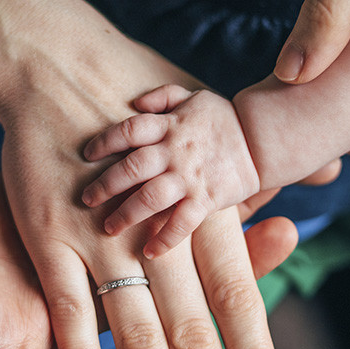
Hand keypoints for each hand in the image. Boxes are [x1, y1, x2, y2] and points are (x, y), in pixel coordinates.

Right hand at [0, 31, 281, 348]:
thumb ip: (258, 165)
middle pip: (190, 323)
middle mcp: (156, 227)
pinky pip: (66, 298)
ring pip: (133, 323)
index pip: (235, 294)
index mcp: (198, 206)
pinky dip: (80, 341)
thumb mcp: (207, 121)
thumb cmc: (136, 95)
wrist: (54, 63)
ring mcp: (99, 233)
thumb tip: (331, 171)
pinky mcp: (48, 230)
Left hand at [82, 84, 260, 258]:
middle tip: (86, 199)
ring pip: (150, 197)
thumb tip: (135, 103)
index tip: (87, 155)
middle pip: (131, 168)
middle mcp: (175, 151)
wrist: (263, 140)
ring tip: (108, 227)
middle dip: (105, 185)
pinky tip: (149, 251)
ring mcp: (190, 177)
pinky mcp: (207, 199)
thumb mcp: (193, 97)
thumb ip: (163, 97)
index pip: (128, 130)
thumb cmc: (223, 120)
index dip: (104, 142)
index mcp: (169, 125)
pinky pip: (182, 222)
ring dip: (126, 214)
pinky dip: (165, 239)